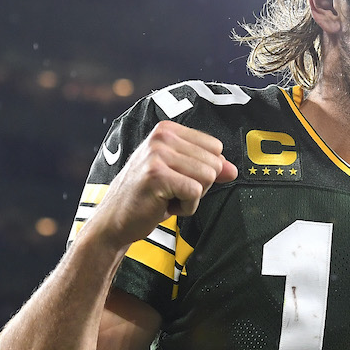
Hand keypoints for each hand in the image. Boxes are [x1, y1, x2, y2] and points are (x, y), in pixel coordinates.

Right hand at [87, 120, 237, 247]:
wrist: (115, 220)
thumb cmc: (149, 196)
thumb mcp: (180, 176)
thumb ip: (208, 168)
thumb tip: (234, 170)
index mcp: (167, 129)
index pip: (215, 147)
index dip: (203, 171)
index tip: (177, 179)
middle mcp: (162, 136)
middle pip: (214, 163)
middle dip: (199, 186)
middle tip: (170, 191)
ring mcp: (158, 154)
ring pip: (207, 177)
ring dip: (192, 198)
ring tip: (167, 197)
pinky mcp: (157, 175)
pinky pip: (196, 193)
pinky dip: (186, 208)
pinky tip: (164, 206)